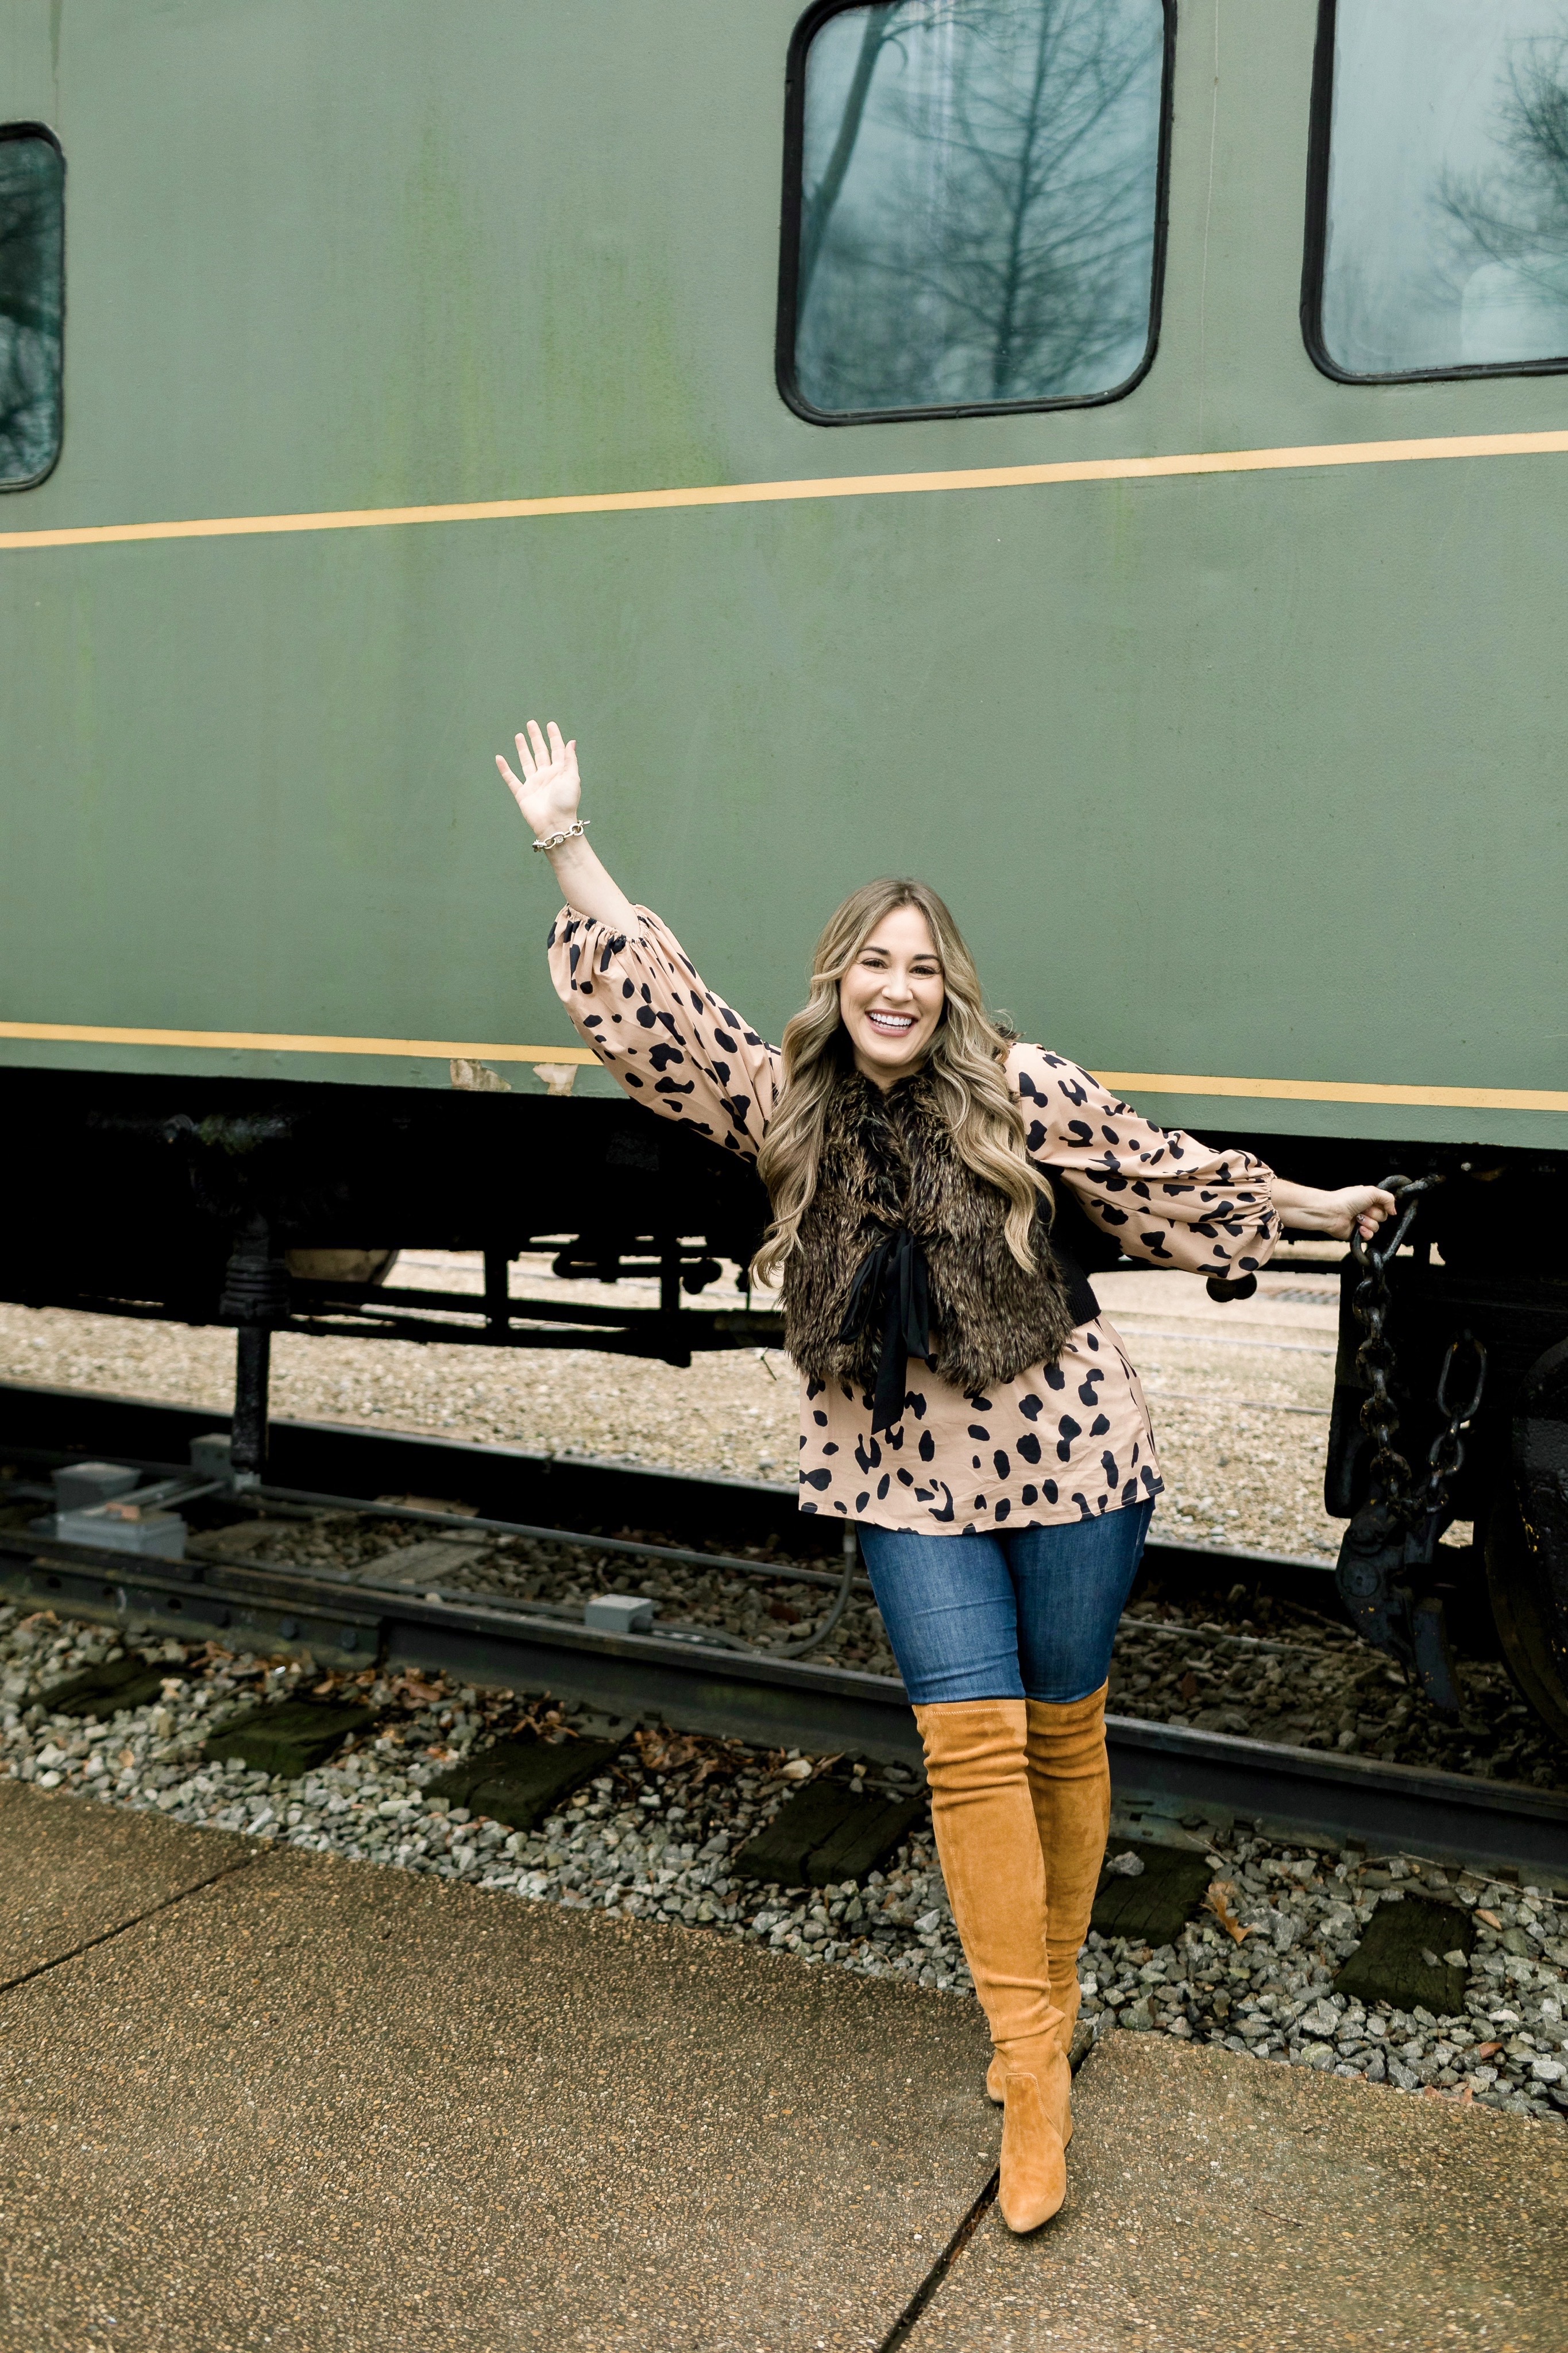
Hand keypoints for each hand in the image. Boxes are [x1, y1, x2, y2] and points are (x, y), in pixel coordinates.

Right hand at [496, 719, 579, 839]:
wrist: (554, 823)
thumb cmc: (566, 802)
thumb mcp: (572, 778)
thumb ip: (570, 760)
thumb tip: (571, 742)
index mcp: (559, 771)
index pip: (557, 750)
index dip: (554, 737)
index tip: (550, 724)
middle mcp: (546, 775)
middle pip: (540, 752)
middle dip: (536, 738)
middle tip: (531, 724)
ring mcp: (533, 784)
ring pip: (526, 762)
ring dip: (523, 749)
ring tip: (519, 735)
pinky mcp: (522, 793)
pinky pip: (511, 779)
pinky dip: (504, 769)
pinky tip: (499, 758)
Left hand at [1273, 1179, 1396, 1240]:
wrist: (1332, 1212)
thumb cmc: (1347, 1199)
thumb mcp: (1372, 1191)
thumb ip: (1388, 1198)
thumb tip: (1394, 1211)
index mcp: (1368, 1200)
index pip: (1385, 1206)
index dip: (1383, 1206)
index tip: (1375, 1203)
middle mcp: (1365, 1211)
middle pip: (1383, 1217)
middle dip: (1374, 1214)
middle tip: (1363, 1210)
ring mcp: (1361, 1223)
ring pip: (1377, 1227)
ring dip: (1369, 1222)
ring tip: (1358, 1218)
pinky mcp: (1357, 1234)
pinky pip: (1370, 1236)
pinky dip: (1365, 1232)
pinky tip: (1358, 1228)